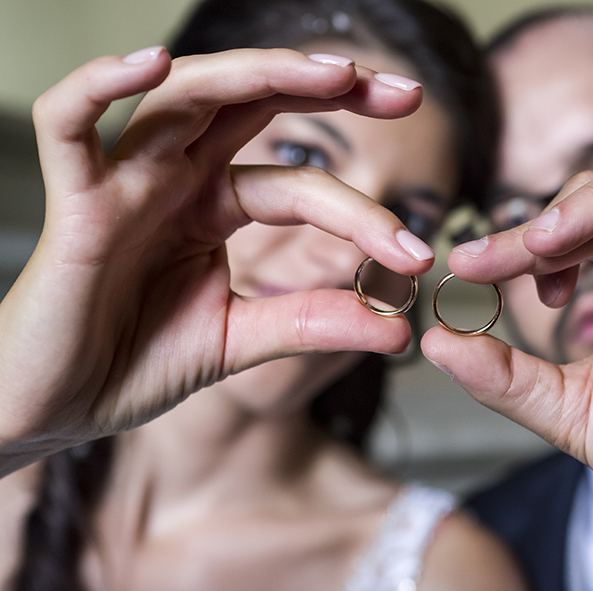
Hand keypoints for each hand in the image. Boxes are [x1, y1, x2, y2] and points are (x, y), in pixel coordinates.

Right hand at [0, 47, 433, 474]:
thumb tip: (399, 330)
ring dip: (257, 74)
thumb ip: (311, 324)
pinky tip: (152, 64)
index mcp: (214, 208)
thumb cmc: (133, 364)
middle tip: (406, 92)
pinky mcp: (74, 205)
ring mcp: (126, 184)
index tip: (419, 255)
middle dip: (327, 90)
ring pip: (186, 99)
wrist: (57, 409)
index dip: (364, 214)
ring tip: (332, 71)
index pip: (301, 187)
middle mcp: (175, 181)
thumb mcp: (238, 342)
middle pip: (254, 107)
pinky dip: (100, 88)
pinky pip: (72, 126)